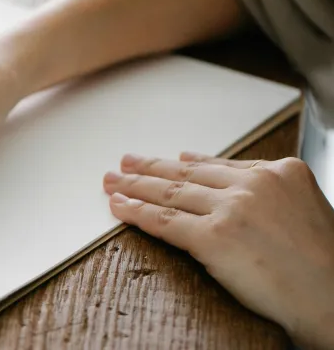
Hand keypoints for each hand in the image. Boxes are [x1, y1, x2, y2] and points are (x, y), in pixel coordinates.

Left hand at [104, 152, 333, 349]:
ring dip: (134, 186)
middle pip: (188, 174)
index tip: (166, 160)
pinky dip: (136, 213)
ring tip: (112, 182)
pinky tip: (119, 207)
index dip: (183, 163)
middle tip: (124, 163)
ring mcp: (232, 209)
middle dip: (150, 168)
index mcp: (281, 172)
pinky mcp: (214, 238)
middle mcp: (255, 184)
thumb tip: (213, 169)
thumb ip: (266, 191)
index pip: (218, 165)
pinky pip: (165, 221)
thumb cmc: (324, 263)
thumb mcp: (303, 208)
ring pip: (170, 193)